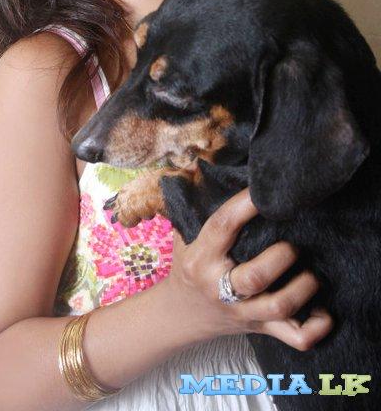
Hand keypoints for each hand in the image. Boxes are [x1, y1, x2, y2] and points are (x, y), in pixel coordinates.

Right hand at [165, 187, 332, 349]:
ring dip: (302, 288)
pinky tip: (324, 311)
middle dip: (281, 257)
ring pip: (278, 307)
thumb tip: (217, 168)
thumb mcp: (185, 235)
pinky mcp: (260, 329)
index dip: (244, 206)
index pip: (222, 228)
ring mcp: (241, 312)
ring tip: (310, 273)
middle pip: (255, 278)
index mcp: (201, 258)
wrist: (180, 314)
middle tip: (292, 245)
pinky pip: (294, 337)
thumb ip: (199, 207)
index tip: (261, 191)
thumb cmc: (189, 264)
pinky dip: (315, 326)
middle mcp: (219, 287)